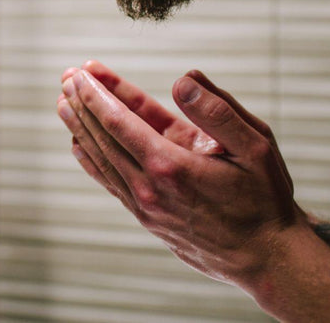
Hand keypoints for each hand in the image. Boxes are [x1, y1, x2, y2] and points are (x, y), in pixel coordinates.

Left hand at [56, 60, 303, 286]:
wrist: (266, 257)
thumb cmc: (264, 198)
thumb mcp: (255, 145)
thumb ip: (218, 110)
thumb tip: (182, 79)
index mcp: (172, 166)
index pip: (119, 122)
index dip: (97, 94)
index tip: (80, 72)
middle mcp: (150, 188)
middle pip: (103, 138)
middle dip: (82, 104)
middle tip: (66, 77)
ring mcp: (145, 206)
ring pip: (102, 160)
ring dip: (81, 128)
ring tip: (63, 102)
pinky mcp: (146, 218)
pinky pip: (110, 182)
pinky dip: (91, 160)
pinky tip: (79, 144)